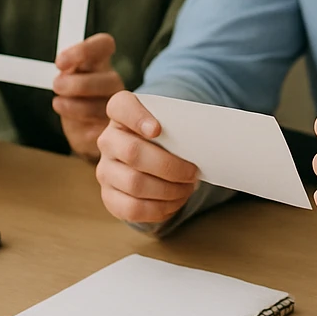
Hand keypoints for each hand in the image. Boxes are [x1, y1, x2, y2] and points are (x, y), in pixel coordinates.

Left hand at [52, 34, 123, 160]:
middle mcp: (113, 83)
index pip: (104, 45)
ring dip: (75, 106)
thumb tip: (62, 67)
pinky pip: (99, 129)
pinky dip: (81, 126)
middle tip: (57, 86)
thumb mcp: (68, 78)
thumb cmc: (76, 99)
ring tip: (60, 104)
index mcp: (101, 63)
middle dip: (77, 84)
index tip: (61, 62)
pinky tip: (76, 123)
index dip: (84, 50)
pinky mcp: (114, 131)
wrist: (87, 132)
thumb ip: (67, 69)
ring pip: (102, 105)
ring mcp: (117, 108)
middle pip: (108, 79)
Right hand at [95, 90, 200, 225]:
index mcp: (121, 113)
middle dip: (169, 166)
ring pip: (134, 183)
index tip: (158, 129)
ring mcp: (105, 170)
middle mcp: (108, 140)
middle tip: (192, 172)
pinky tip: (174, 202)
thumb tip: (211, 139)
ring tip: (187, 189)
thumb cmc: (168, 138)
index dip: (137, 117)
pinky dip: (159, 209)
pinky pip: (131, 208)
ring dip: (168, 190)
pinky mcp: (109, 196)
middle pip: (133, 152)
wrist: (153, 159)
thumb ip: (181, 124)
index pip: (120, 106)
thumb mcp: (172, 123)